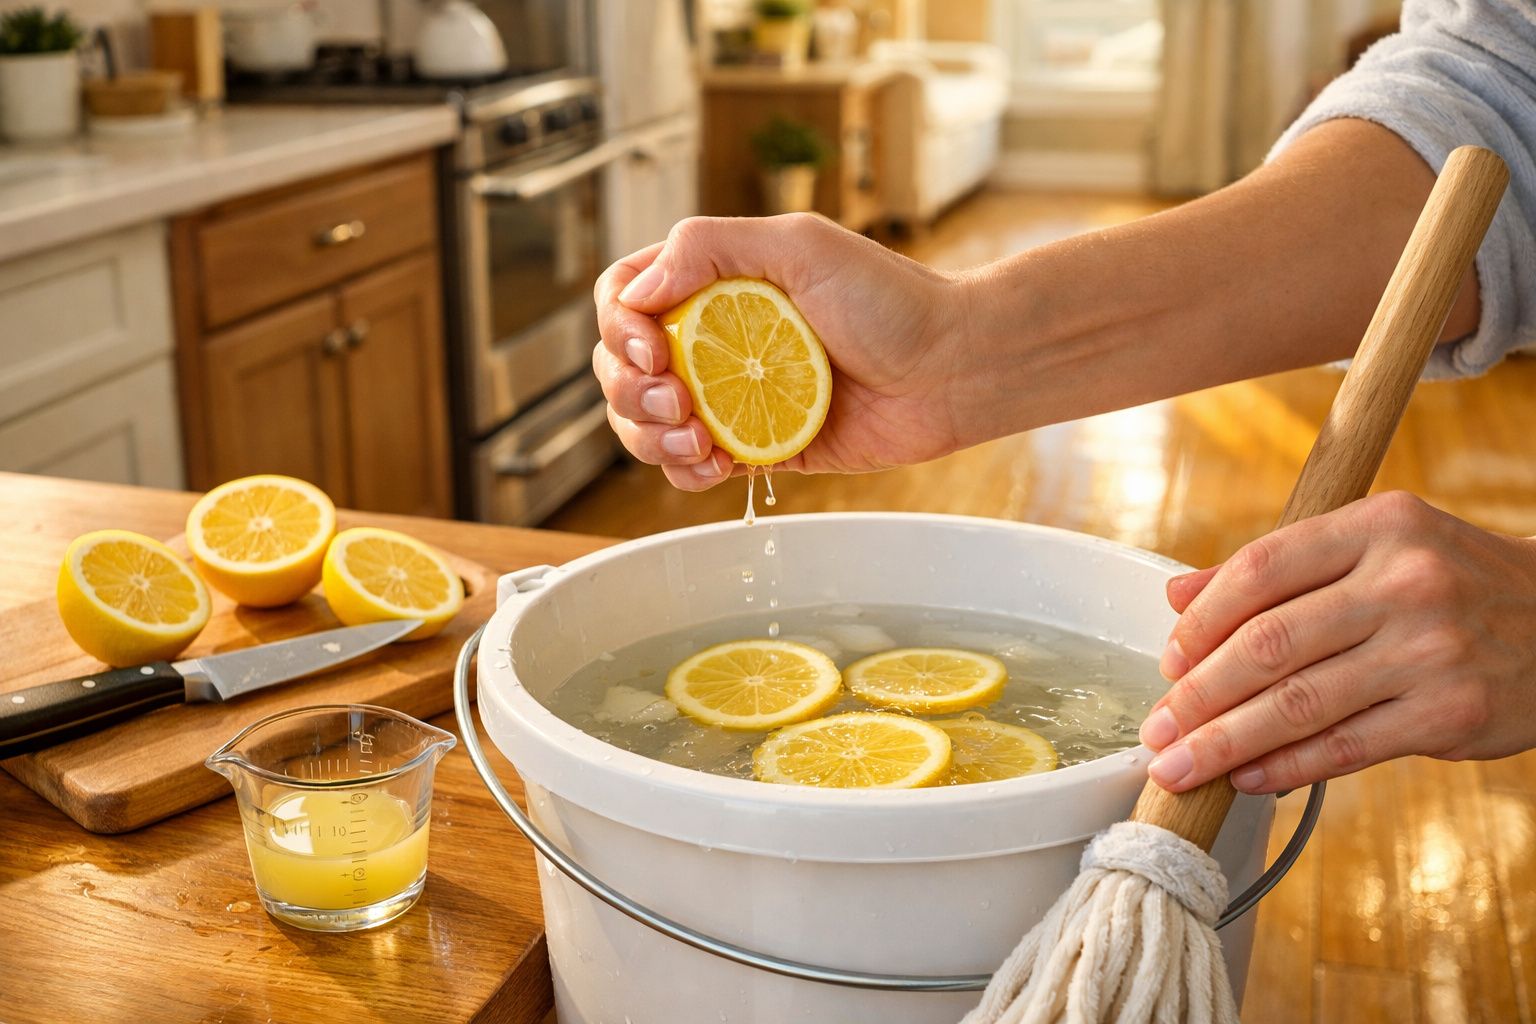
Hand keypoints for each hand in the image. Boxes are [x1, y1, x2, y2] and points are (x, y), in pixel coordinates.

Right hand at [593, 213, 971, 490]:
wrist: (952, 370)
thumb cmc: (891, 300)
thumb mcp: (801, 245)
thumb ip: (711, 247)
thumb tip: (640, 288)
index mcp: (714, 281)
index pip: (625, 297)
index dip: (620, 327)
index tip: (652, 350)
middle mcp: (714, 336)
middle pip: (622, 367)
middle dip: (629, 391)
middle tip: (677, 400)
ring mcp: (731, 394)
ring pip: (644, 423)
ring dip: (647, 437)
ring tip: (695, 440)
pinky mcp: (757, 446)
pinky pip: (690, 466)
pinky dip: (684, 471)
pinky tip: (714, 464)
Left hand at [1139, 491, 1535, 793]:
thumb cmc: (1446, 581)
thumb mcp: (1371, 547)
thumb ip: (1274, 569)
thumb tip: (1176, 595)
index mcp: (1376, 526)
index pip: (1260, 570)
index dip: (1201, 622)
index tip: (1167, 663)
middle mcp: (1404, 582)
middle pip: (1269, 644)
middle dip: (1198, 695)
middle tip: (1157, 731)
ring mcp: (1430, 650)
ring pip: (1299, 703)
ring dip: (1225, 742)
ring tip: (1180, 766)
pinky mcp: (1451, 713)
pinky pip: (1344, 747)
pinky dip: (1285, 767)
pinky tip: (1245, 778)